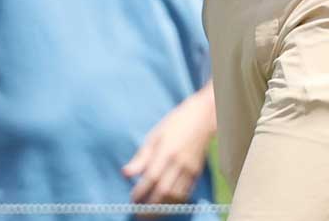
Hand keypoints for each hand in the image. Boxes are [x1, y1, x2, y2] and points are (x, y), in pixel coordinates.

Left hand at [123, 90, 213, 205]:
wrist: (203, 117)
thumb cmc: (174, 124)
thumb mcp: (154, 136)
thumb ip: (141, 157)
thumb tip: (125, 174)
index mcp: (166, 150)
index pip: (151, 177)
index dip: (141, 191)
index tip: (132, 200)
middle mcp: (179, 162)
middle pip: (164, 190)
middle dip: (151, 206)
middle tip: (139, 215)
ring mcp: (190, 168)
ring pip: (176, 195)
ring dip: (163, 207)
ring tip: (151, 214)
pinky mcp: (197, 172)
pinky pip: (186, 193)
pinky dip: (175, 203)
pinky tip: (166, 206)